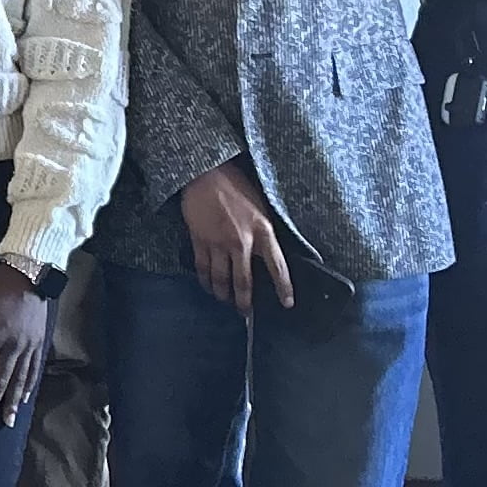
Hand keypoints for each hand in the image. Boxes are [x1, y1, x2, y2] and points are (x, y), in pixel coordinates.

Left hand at [0, 265, 52, 429]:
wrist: (30, 274)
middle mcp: (13, 345)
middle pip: (1, 380)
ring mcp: (28, 346)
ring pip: (19, 380)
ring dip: (12, 402)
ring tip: (8, 421)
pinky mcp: (39, 344)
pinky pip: (34, 370)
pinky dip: (29, 387)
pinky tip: (25, 399)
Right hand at [177, 160, 296, 313]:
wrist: (206, 172)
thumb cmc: (236, 185)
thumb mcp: (261, 207)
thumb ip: (263, 232)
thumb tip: (267, 254)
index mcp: (262, 231)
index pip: (277, 266)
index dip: (283, 287)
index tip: (287, 303)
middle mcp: (241, 241)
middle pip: (244, 281)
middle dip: (245, 301)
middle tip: (245, 313)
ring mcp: (218, 242)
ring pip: (220, 278)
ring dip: (223, 294)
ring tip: (224, 301)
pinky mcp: (200, 239)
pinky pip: (202, 267)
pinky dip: (205, 280)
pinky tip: (208, 285)